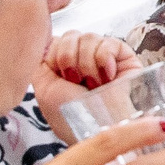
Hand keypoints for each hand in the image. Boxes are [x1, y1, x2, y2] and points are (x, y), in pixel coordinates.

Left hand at [31, 35, 146, 143]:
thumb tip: (46, 40)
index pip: (57, 38)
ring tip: (94, 84)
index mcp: (65, 65)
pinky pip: (109, 42)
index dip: (55, 55)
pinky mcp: (125, 57)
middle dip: (69, 59)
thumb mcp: (44, 88)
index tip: (60, 77)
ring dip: (87, 64)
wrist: (97, 129)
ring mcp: (105, 56)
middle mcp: (85, 58)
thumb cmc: (72, 117)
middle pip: (72, 35)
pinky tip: (107, 78)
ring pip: (89, 37)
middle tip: (76, 81)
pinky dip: (104, 60)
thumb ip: (40, 61)